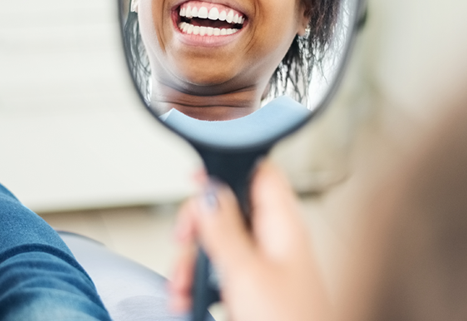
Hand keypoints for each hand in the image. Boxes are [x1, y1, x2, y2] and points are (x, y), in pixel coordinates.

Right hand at [168, 161, 331, 320]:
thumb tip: (208, 191)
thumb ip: (223, 229)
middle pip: (227, 209)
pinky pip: (220, 272)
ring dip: (192, 262)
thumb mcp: (246, 272)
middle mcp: (274, 240)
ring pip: (218, 243)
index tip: (196, 180)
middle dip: (197, 227)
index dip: (227, 167)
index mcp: (282, 224)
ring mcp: (264, 266)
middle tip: (184, 242)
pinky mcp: (253, 290)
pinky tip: (190, 299)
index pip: (257, 171)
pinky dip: (201, 283)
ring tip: (184, 286)